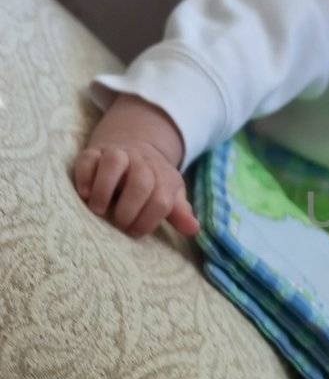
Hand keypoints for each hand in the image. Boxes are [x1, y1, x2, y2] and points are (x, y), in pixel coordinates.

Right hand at [73, 137, 199, 238]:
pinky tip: (84, 194)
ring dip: (105, 189)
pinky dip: (84, 177)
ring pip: (114, 162)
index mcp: (163, 176)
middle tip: (119, 224)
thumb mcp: (169, 195)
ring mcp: (116, 154)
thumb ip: (179, 212)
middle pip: (141, 181)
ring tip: (99, 210)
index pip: (162, 200)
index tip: (135, 232)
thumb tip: (194, 229)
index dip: (148, 220)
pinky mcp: (93, 152)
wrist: (133, 146)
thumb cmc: (151, 181)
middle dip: (130, 208)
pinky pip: (88, 159)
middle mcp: (141, 162)